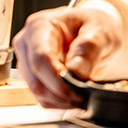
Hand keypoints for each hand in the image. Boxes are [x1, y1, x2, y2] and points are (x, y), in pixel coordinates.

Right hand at [13, 5, 127, 108]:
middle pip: (36, 80)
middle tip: (86, 96)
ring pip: (38, 92)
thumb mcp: (100, 31)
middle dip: (62, 93)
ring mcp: (27, 61)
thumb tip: (76, 70)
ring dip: (62, 100)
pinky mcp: (32, 77)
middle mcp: (27, 43)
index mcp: (41, 25)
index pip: (41, 58)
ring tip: (84, 95)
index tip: (78, 90)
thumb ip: (88, 48)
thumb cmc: (95, 26)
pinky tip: (76, 95)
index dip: (58, 79)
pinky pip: (42, 98)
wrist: (94, 32)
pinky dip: (60, 101)